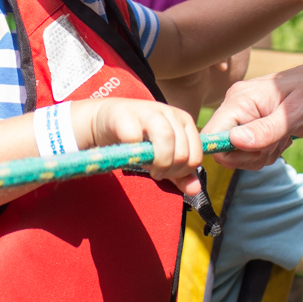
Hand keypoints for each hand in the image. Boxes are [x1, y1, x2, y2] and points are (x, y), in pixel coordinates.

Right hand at [74, 98, 205, 194]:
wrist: (107, 122)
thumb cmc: (140, 141)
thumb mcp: (164, 158)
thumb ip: (180, 175)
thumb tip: (194, 190)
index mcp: (184, 121)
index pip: (195, 155)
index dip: (184, 172)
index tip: (170, 175)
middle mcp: (170, 113)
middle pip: (182, 151)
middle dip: (170, 170)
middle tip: (157, 173)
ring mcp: (148, 111)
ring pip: (166, 138)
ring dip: (158, 161)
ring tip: (150, 169)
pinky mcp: (125, 114)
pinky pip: (136, 137)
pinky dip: (135, 152)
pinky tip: (132, 155)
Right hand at [206, 62, 302, 169]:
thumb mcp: (296, 115)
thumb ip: (264, 130)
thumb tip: (233, 143)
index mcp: (240, 99)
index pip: (212, 134)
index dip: (228, 151)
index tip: (258, 151)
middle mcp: (238, 107)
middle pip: (225, 149)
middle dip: (252, 155)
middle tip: (278, 142)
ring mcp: (247, 117)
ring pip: (239, 154)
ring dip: (263, 154)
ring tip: (285, 137)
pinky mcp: (257, 126)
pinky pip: (252, 151)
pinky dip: (269, 151)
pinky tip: (285, 139)